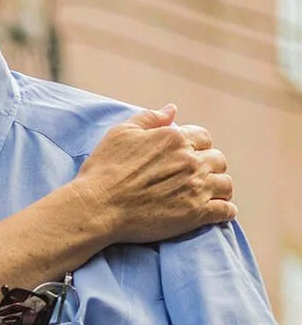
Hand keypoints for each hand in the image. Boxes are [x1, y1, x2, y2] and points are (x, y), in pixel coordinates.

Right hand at [73, 105, 235, 244]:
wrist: (98, 207)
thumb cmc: (104, 170)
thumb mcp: (120, 134)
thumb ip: (149, 118)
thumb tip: (172, 109)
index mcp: (175, 138)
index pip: (203, 137)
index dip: (196, 146)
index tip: (188, 156)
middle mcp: (191, 160)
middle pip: (218, 160)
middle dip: (210, 166)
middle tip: (197, 177)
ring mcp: (196, 187)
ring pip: (225, 184)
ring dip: (220, 188)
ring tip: (211, 194)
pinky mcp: (196, 214)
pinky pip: (226, 210)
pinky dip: (226, 211)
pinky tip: (221, 211)